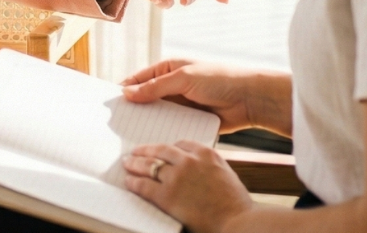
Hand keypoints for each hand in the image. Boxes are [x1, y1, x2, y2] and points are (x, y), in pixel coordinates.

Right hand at [122, 59, 278, 133]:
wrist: (251, 99)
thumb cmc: (219, 79)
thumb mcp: (183, 78)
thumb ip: (155, 87)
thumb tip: (127, 92)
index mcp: (168, 69)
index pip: (139, 79)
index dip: (124, 89)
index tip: (109, 104)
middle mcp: (172, 86)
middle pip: (146, 98)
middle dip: (134, 109)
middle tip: (115, 124)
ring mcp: (182, 105)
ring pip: (158, 115)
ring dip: (149, 123)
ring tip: (130, 136)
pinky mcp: (191, 121)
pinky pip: (173, 127)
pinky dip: (164, 133)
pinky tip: (154, 142)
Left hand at [122, 141, 251, 232]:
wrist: (239, 223)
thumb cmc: (237, 206)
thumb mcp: (226, 176)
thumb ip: (210, 169)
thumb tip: (198, 171)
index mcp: (206, 154)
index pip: (181, 144)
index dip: (167, 147)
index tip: (160, 150)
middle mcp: (189, 161)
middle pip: (160, 151)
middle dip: (145, 151)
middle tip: (135, 152)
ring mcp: (176, 177)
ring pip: (149, 165)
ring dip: (135, 163)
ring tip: (127, 163)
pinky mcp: (167, 195)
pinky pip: (145, 185)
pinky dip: (134, 182)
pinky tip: (129, 181)